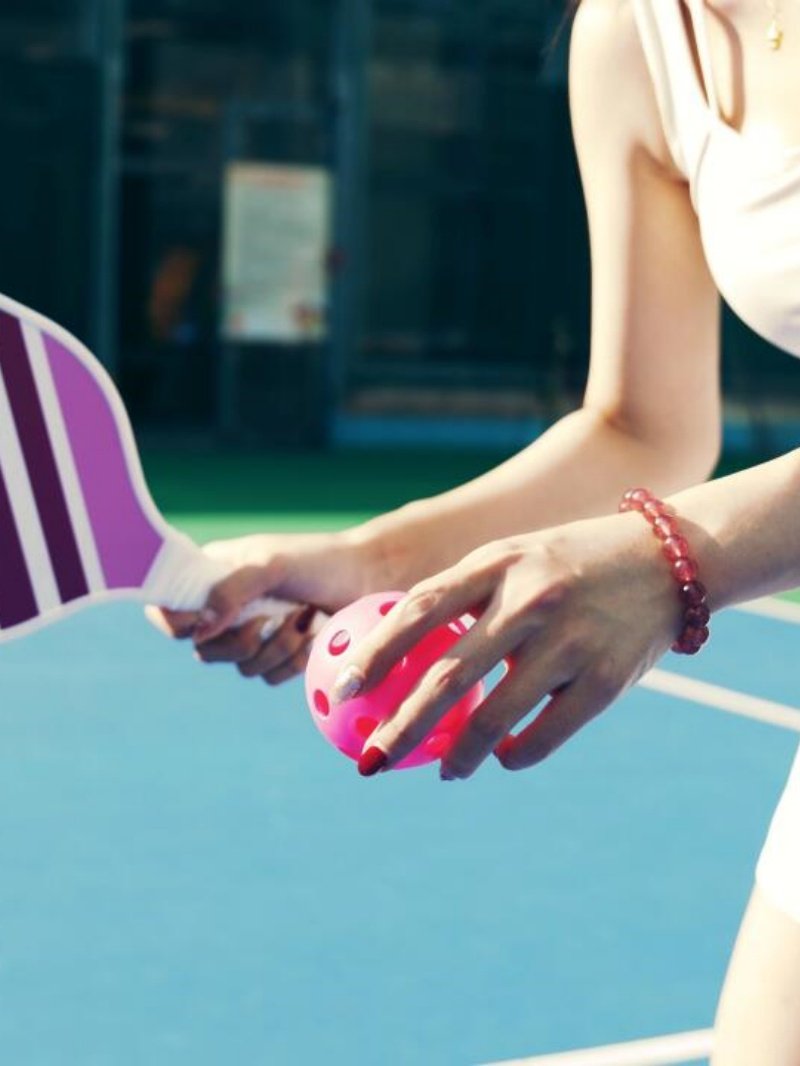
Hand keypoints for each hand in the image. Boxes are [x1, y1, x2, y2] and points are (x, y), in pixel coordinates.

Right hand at [147, 528, 378, 685]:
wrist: (371, 576)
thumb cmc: (320, 560)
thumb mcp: (272, 564)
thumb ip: (232, 590)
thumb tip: (200, 629)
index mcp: (213, 575)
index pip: (167, 608)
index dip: (176, 623)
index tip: (205, 625)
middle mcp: (226, 606)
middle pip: (204, 649)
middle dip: (242, 640)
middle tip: (271, 618)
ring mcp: (253, 633)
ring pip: (242, 668)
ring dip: (277, 647)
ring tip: (305, 618)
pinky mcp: (280, 655)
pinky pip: (271, 676)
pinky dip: (295, 660)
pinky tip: (315, 633)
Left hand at [329, 513, 682, 777]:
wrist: (666, 561)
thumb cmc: (569, 565)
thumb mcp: (513, 557)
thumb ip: (462, 594)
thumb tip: (394, 648)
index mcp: (497, 563)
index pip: (419, 609)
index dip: (375, 653)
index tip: (342, 690)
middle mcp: (530, 600)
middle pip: (447, 675)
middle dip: (400, 726)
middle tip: (370, 760)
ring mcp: (570, 641)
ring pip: (495, 717)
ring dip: (458, 755)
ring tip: (442, 771)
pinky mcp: (606, 680)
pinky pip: (546, 735)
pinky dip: (515, 756)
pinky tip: (502, 759)